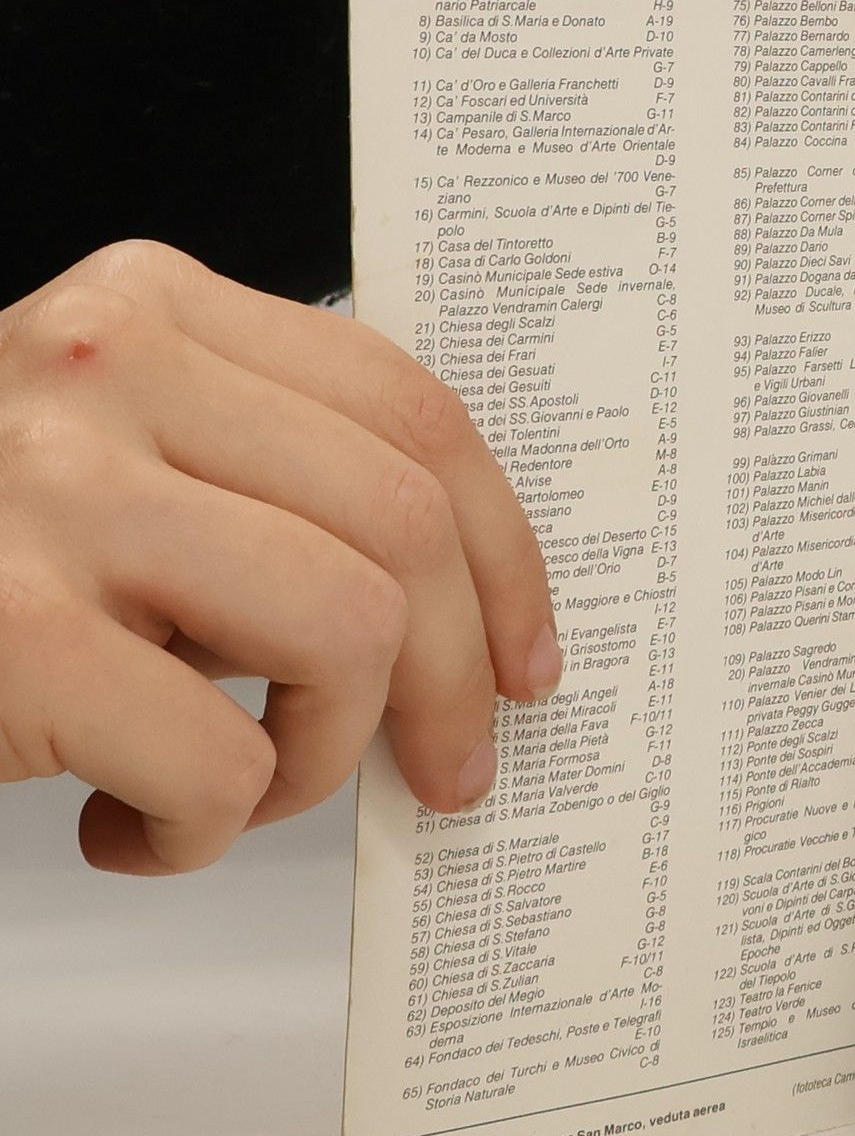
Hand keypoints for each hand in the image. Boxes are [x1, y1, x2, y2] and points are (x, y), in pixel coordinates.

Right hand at [0, 242, 559, 874]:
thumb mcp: (106, 459)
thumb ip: (256, 479)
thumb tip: (454, 611)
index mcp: (153, 306)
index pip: (411, 408)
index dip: (502, 548)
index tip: (522, 653)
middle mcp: (108, 365)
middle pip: (406, 524)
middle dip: (456, 681)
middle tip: (446, 767)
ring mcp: (55, 490)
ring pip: (353, 630)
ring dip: (318, 752)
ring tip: (235, 788)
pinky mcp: (14, 629)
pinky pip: (225, 756)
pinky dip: (202, 829)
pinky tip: (128, 826)